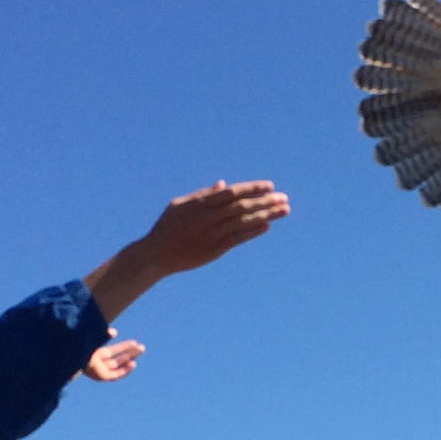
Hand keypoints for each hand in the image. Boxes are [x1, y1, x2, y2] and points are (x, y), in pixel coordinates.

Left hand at [79, 334, 144, 382]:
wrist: (70, 353)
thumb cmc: (79, 344)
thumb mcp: (93, 337)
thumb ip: (103, 335)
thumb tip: (114, 332)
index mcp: (94, 352)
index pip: (112, 352)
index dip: (123, 348)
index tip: (133, 343)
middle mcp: (97, 362)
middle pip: (117, 358)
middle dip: (129, 353)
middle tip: (141, 347)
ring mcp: (98, 369)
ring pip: (118, 365)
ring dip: (129, 359)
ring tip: (140, 352)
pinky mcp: (100, 376)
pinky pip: (114, 375)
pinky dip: (124, 371)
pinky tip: (132, 364)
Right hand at [86, 180, 290, 324]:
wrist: (156, 254)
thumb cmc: (168, 226)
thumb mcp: (181, 205)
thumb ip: (203, 195)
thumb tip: (223, 185)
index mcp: (200, 203)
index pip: (232, 193)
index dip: (252, 188)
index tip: (270, 186)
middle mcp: (207, 217)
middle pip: (242, 206)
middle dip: (265, 201)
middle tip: (284, 198)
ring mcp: (211, 234)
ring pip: (244, 222)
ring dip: (266, 215)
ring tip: (284, 210)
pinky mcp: (214, 250)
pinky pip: (237, 239)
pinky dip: (253, 232)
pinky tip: (267, 226)